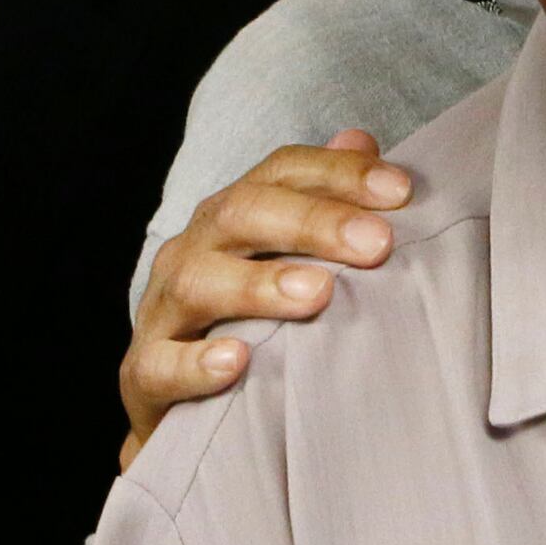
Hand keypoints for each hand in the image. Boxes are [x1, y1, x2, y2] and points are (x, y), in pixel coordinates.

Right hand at [120, 133, 409, 468]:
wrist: (180, 405)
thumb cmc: (251, 322)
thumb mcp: (288, 259)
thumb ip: (325, 202)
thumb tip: (363, 140)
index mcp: (231, 216)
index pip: (281, 173)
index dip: (338, 174)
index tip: (401, 192)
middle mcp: (193, 249)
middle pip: (243, 214)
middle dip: (313, 223)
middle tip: (377, 244)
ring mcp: (163, 309)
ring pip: (200, 282)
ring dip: (259, 285)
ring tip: (317, 294)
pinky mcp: (143, 372)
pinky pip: (160, 364)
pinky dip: (196, 363)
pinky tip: (237, 362)